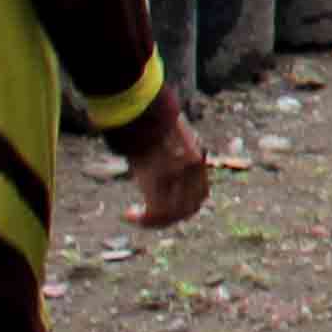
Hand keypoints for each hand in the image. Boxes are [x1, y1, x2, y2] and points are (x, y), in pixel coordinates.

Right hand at [120, 101, 212, 231]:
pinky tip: (129, 215)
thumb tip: (163, 160)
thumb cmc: (151, 121)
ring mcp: (177, 174)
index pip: (202, 194)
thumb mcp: (170, 136)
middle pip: (190, 208)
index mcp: (197, 160)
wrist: (142, 109)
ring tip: (136, 218)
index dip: (188, 206)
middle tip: (150, 218)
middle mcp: (192, 169)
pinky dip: (144, 219)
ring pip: (173, 214)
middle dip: (171, 218)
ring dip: (155, 221)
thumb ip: (174, 154)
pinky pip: (157, 212)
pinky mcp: (159, 179)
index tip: (168, 208)